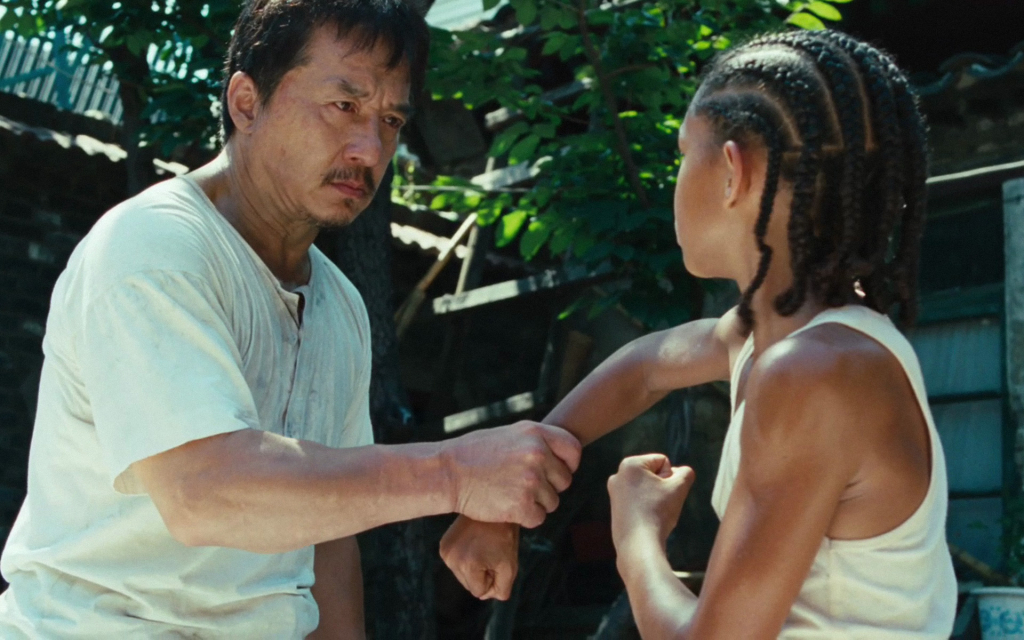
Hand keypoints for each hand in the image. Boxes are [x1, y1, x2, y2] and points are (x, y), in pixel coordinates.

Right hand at [440, 516, 518, 599]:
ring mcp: (445, 551)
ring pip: (463, 575)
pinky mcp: (443, 544)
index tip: (498, 560)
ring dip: (475, 566)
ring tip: (484, 546)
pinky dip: (468, 558)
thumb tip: (489, 596)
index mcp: (466, 565)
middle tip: (492, 552)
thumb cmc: (504, 536)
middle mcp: (450, 559)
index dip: (493, 580)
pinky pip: (457, 563)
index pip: (479, 591)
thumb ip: (502, 588)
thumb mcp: (509, 565)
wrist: (493, 505)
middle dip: (483, 574)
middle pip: (469, 584)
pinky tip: (476, 543)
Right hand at [441, 421, 581, 527]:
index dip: (569, 464)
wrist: (448, 473)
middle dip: (548, 487)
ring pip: (552, 502)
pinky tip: (506, 506)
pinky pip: (538, 518)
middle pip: (564, 481)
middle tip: (522, 486)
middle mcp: (537, 454)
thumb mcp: (509, 434)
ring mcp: (531, 480)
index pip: (573, 450)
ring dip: (535, 503)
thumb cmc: (474, 454)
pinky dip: (525, 517)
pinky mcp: (522, 505)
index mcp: (535, 433)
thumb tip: (563, 457)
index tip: (556, 471)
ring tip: (509, 493)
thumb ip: (537, 442)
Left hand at [607, 454, 693, 552]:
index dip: (670, 477)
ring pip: (647, 489)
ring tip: (653, 513)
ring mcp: (614, 492)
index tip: (664, 493)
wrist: (639, 544)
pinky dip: (646, 508)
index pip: (663, 461)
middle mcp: (618, 475)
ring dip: (656, 498)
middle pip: (653, 474)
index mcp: (630, 464)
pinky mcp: (615, 508)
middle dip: (662, 487)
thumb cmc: (658, 512)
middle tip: (660, 503)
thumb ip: (686, 473)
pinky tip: (647, 520)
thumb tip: (680, 471)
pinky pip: (639, 502)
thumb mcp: (679, 488)